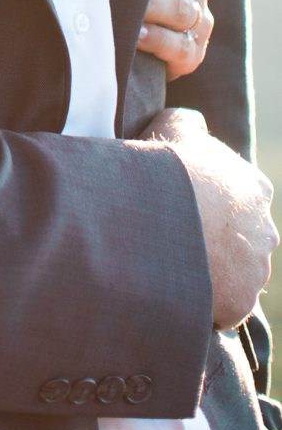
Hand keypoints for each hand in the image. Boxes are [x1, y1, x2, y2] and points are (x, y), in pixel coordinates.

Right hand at [156, 120, 277, 329]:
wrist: (164, 211)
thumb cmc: (171, 165)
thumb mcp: (177, 125)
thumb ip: (192, 125)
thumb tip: (194, 123)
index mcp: (256, 188)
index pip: (239, 200)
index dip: (211, 204)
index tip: (188, 206)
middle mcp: (266, 231)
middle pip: (242, 240)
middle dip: (218, 241)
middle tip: (181, 237)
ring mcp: (256, 270)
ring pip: (237, 275)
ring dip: (214, 272)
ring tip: (176, 265)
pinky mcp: (241, 304)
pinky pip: (224, 306)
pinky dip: (205, 302)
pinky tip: (178, 287)